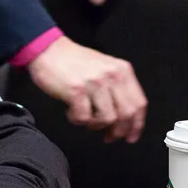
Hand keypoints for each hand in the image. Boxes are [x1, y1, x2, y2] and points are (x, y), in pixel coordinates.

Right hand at [27, 36, 146, 142]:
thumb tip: (123, 119)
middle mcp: (112, 76)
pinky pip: (84, 117)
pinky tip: (71, 113)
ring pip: (107, 118)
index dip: (136, 125)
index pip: (139, 103)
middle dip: (119, 131)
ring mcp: (95, 83)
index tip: (130, 137)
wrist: (48, 50)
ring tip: (85, 119)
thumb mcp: (105, 68)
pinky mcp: (76, 91)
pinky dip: (77, 120)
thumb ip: (117, 87)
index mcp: (122, 70)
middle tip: (109, 137)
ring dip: (95, 125)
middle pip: (126, 114)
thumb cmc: (74, 62)